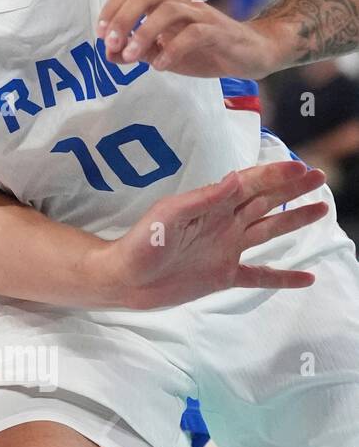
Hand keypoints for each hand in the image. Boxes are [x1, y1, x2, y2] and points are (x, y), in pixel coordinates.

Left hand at [98, 0, 286, 77]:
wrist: (250, 54)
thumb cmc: (202, 49)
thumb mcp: (162, 52)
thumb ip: (136, 51)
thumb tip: (107, 53)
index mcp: (165, 3)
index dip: (113, 8)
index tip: (100, 32)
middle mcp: (182, 3)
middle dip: (123, 18)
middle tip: (110, 43)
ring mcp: (202, 16)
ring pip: (169, 10)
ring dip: (144, 33)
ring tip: (131, 56)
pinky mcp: (219, 32)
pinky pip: (194, 34)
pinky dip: (172, 49)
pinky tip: (160, 66)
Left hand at [101, 160, 327, 309]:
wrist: (124, 278)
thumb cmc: (141, 243)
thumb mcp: (169, 216)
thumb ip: (204, 198)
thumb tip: (236, 178)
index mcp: (210, 206)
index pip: (249, 185)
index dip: (275, 175)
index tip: (301, 168)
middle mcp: (223, 224)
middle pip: (264, 202)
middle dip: (291, 189)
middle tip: (320, 177)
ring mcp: (225, 249)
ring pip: (268, 232)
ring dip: (294, 221)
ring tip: (321, 209)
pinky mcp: (223, 275)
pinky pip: (259, 275)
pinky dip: (282, 276)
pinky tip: (306, 278)